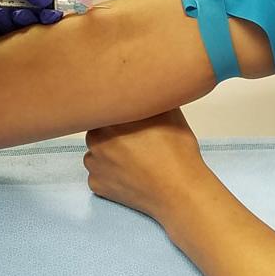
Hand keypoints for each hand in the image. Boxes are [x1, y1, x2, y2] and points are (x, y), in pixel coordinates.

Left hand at [83, 109, 213, 222]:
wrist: (180, 191)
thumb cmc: (177, 150)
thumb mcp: (169, 111)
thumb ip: (150, 96)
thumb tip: (145, 84)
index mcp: (109, 117)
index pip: (105, 106)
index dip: (117, 109)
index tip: (130, 116)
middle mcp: (94, 139)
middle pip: (99, 128)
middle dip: (114, 130)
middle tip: (138, 138)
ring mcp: (94, 165)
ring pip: (97, 151)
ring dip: (110, 152)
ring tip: (136, 158)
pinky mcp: (96, 185)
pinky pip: (99, 173)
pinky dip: (110, 173)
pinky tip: (130, 173)